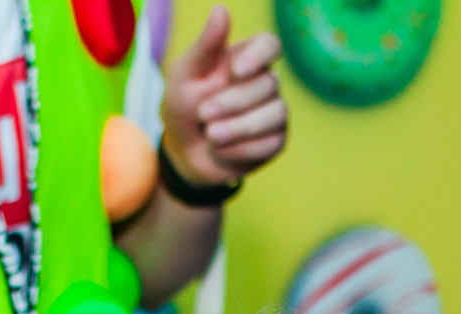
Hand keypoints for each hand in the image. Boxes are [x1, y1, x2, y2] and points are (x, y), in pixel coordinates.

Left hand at [159, 6, 286, 188]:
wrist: (184, 153)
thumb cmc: (184, 107)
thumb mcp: (185, 75)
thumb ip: (205, 46)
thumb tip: (221, 9)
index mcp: (246, 59)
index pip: (270, 45)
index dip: (260, 56)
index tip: (236, 70)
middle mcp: (266, 83)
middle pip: (269, 84)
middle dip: (232, 103)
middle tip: (202, 114)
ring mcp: (275, 112)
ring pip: (275, 114)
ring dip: (237, 128)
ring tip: (210, 135)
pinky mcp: (276, 141)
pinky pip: (270, 143)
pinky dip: (240, 149)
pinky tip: (221, 149)